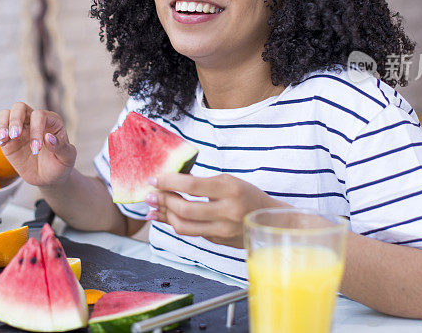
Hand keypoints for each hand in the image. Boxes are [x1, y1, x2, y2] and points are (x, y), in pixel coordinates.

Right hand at [0, 103, 76, 186]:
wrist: (49, 177)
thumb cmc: (60, 165)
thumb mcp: (67, 158)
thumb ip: (60, 147)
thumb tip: (48, 137)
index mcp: (51, 121)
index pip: (39, 115)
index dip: (36, 129)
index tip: (36, 148)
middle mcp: (34, 121)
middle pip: (20, 107)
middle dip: (16, 119)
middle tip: (16, 135)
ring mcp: (20, 129)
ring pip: (5, 114)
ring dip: (2, 124)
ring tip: (4, 139)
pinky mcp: (8, 140)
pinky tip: (1, 143)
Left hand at [145, 173, 285, 247]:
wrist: (270, 220)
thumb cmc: (247, 196)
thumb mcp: (229, 182)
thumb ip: (202, 183)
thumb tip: (169, 181)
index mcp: (231, 189)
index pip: (192, 185)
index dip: (169, 182)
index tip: (154, 179)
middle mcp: (228, 211)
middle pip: (184, 208)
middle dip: (162, 200)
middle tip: (150, 194)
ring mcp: (223, 230)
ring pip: (184, 226)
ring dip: (165, 215)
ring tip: (154, 206)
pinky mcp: (218, 241)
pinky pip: (191, 233)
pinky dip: (175, 223)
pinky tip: (165, 216)